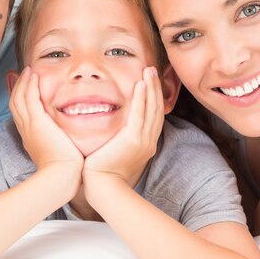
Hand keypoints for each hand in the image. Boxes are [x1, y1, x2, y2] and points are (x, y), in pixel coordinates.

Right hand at [9, 67, 83, 174]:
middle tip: (25, 74)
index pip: (21, 113)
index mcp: (30, 137)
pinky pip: (29, 98)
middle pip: (15, 103)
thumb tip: (71, 137)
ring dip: (24, 82)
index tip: (26, 88)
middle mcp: (26, 130)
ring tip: (29, 70)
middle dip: (19, 86)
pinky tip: (35, 75)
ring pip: (19, 98)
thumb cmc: (66, 170)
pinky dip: (30, 86)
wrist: (61, 177)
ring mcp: (30, 126)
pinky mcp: (37, 122)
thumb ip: (63, 142)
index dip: (21, 99)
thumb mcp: (60, 153)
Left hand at [83, 67, 163, 189]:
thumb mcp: (116, 153)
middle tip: (152, 70)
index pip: (154, 115)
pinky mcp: (132, 140)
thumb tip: (112, 129)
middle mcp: (148, 141)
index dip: (154, 97)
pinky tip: (141, 85)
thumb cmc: (103, 174)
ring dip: (151, 88)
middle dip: (155, 88)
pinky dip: (141, 99)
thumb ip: (118, 139)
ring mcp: (142, 141)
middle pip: (157, 109)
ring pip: (151, 109)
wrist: (102, 188)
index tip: (150, 81)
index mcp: (145, 144)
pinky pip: (139, 115)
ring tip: (149, 71)